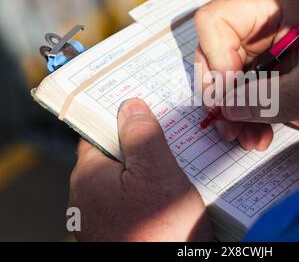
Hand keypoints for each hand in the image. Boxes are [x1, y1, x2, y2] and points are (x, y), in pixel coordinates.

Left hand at [69, 98, 212, 241]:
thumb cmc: (160, 231)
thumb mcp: (158, 173)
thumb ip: (143, 136)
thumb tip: (130, 106)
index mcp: (89, 175)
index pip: (97, 132)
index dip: (119, 118)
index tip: (140, 108)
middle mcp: (86, 196)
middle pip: (113, 156)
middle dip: (138, 146)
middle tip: (167, 138)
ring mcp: (100, 217)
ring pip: (123, 179)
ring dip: (145, 170)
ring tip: (174, 166)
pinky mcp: (116, 230)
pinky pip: (129, 200)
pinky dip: (145, 193)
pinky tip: (167, 195)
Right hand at [194, 0, 298, 148]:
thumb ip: (270, 99)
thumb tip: (226, 108)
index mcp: (272, 7)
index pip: (215, 20)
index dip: (216, 57)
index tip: (230, 93)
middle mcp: (257, 23)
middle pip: (210, 51)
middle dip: (219, 94)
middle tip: (231, 126)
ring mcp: (254, 49)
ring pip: (217, 77)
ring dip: (229, 112)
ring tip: (248, 138)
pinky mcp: (256, 72)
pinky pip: (232, 94)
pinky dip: (239, 118)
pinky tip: (256, 136)